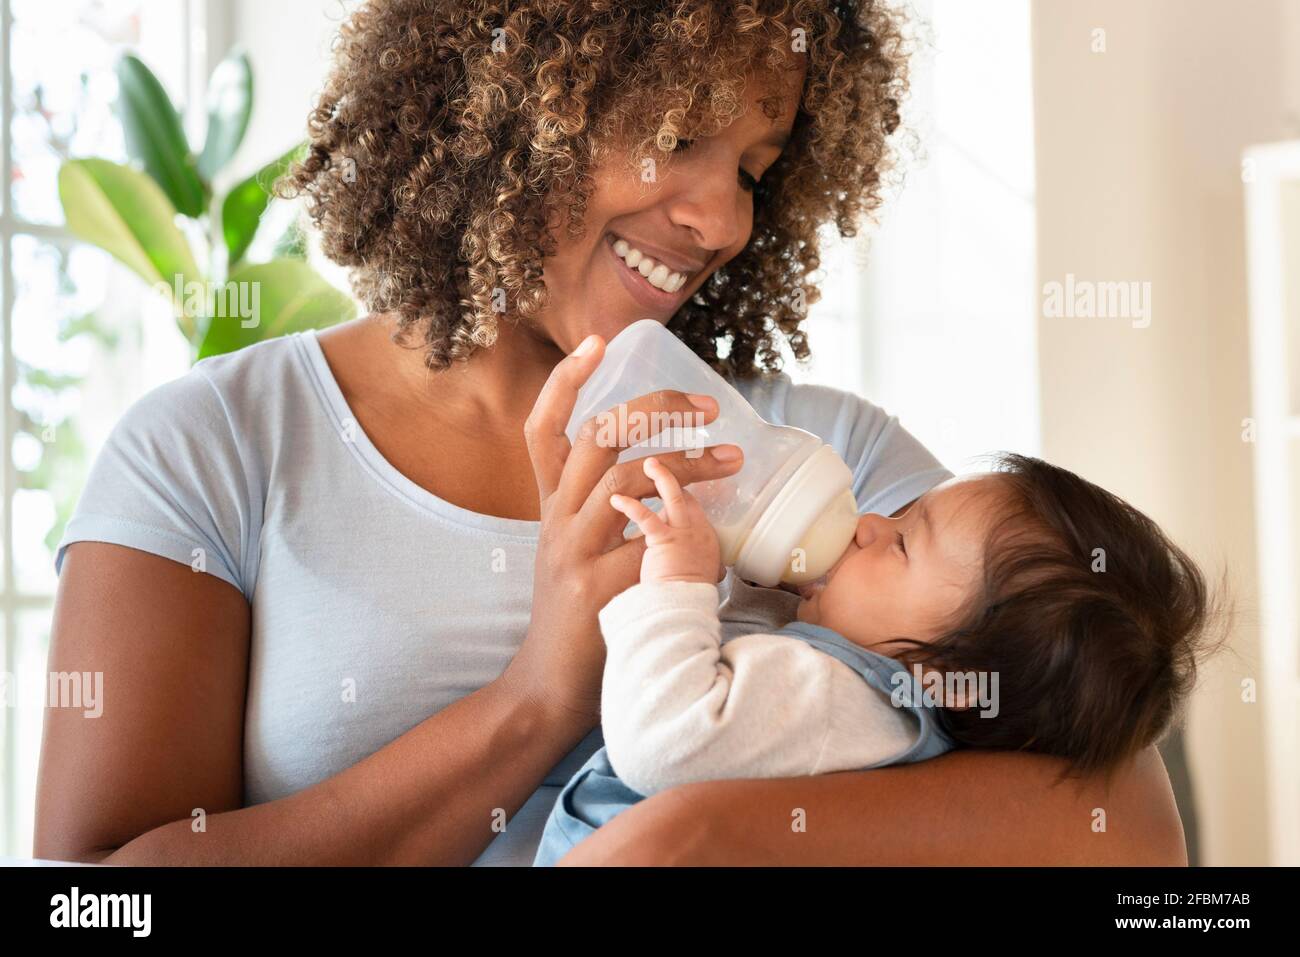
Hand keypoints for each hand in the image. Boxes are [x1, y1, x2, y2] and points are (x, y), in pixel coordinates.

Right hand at [501, 334, 743, 726]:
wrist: (547, 686)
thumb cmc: (576, 616)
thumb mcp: (575, 552)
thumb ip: (606, 512)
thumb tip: (668, 475)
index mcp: (551, 506)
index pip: (543, 428)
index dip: (567, 380)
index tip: (598, 343)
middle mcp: (556, 520)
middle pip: (597, 436)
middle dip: (656, 409)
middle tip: (706, 406)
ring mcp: (573, 552)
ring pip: (628, 479)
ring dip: (687, 462)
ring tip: (731, 460)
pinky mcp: (596, 588)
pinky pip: (649, 543)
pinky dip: (688, 532)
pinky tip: (718, 534)